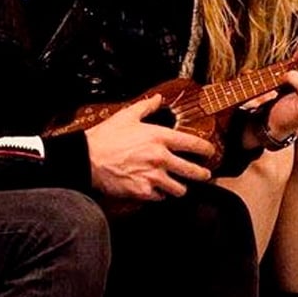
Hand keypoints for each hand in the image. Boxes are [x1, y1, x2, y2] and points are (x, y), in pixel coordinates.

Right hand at [86, 94, 213, 200]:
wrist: (87, 159)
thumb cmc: (105, 137)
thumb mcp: (127, 115)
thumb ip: (146, 106)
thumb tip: (158, 98)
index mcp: (159, 137)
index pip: (193, 144)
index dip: (206, 149)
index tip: (210, 152)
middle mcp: (160, 158)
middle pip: (193, 171)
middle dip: (202, 174)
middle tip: (205, 175)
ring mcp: (153, 177)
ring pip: (179, 189)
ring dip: (180, 187)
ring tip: (179, 186)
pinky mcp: (143, 192)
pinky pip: (160, 197)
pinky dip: (160, 195)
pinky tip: (157, 191)